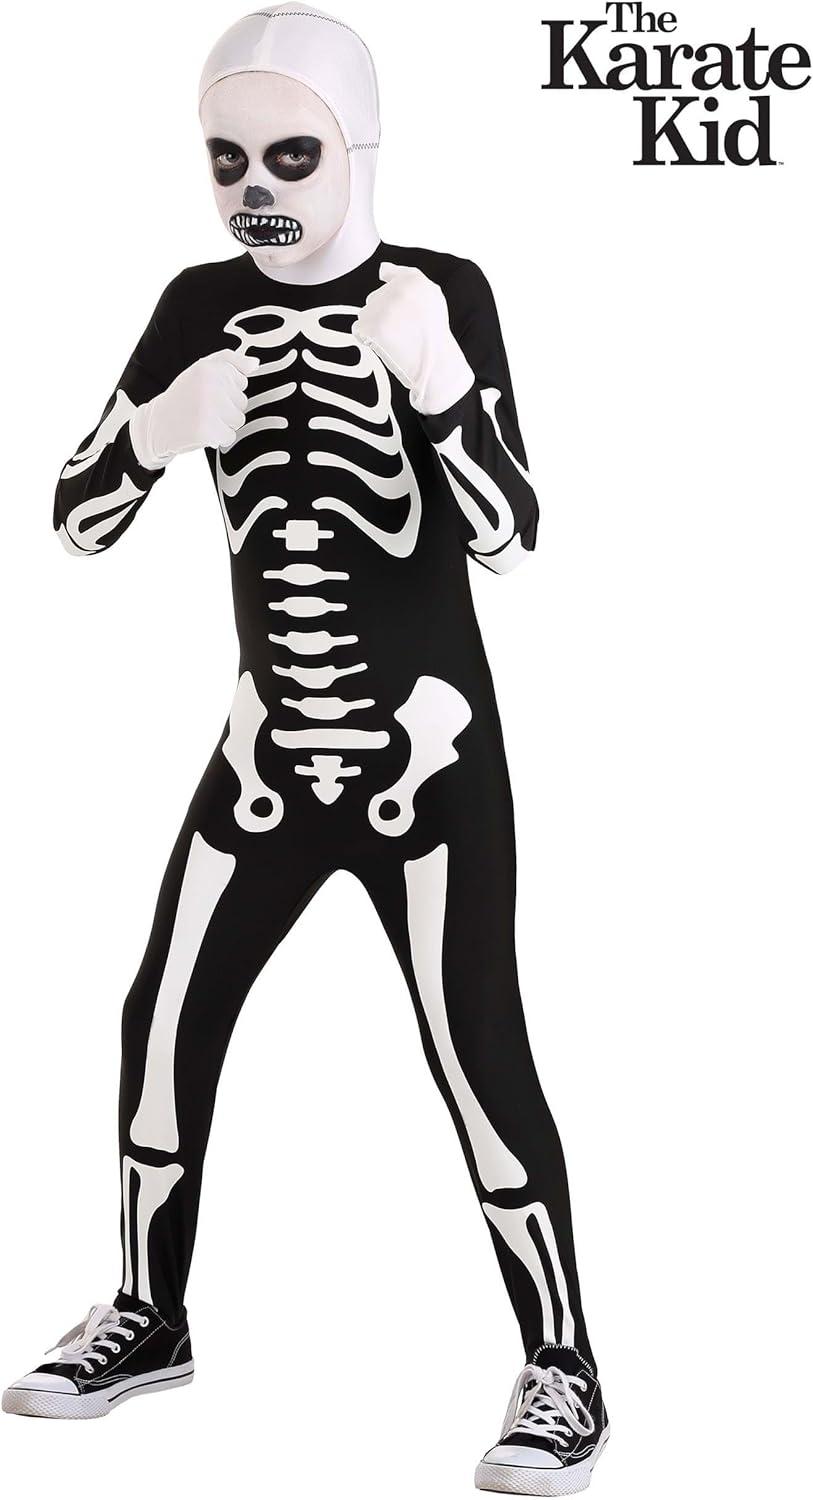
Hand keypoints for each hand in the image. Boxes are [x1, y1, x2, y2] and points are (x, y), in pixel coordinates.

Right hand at [130, 348, 258, 469]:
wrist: (157, 423)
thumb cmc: (184, 395)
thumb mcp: (202, 369)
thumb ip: (230, 361)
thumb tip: (255, 364)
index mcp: (210, 367)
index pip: (242, 382)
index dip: (226, 390)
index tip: (207, 391)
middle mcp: (210, 384)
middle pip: (242, 402)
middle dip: (225, 408)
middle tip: (202, 407)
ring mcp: (209, 407)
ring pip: (238, 420)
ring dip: (223, 424)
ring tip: (202, 418)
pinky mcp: (207, 430)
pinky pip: (229, 437)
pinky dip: (218, 438)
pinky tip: (201, 431)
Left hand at [352, 262, 473, 415]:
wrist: (435, 363)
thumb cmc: (432, 330)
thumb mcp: (430, 293)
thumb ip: (405, 274)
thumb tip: (381, 269)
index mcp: (413, 278)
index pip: (386, 274)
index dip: (394, 298)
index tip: (405, 313)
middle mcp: (397, 290)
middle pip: (374, 298)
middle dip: (383, 314)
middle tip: (403, 330)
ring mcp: (383, 308)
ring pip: (365, 313)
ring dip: (375, 326)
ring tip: (395, 338)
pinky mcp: (372, 326)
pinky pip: (359, 328)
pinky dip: (368, 338)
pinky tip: (385, 344)